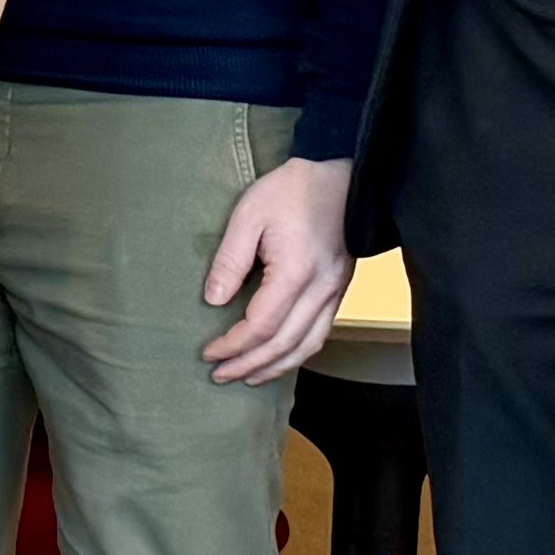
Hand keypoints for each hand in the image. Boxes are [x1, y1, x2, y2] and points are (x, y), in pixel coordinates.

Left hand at [199, 153, 355, 385]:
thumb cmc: (295, 190)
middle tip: (220, 375)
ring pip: (307, 346)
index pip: (262, 326)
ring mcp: (335, 293)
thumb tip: (214, 301)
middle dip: (249, 365)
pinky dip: (297, 353)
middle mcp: (321, 290)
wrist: (345, 177)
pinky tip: (279, 358)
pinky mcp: (340, 290)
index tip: (209, 353)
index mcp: (296, 271)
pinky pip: (320, 333)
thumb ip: (230, 260)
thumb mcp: (250, 215)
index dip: (233, 345)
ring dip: (275, 367)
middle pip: (284, 345)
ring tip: (246, 377)